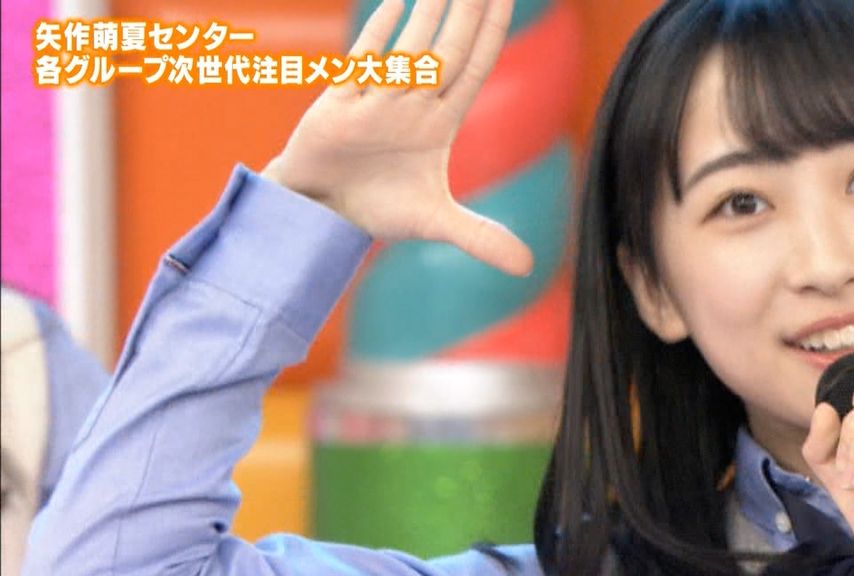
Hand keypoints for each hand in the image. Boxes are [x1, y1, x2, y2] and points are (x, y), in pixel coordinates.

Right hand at [261, 0, 532, 275]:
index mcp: (439, 123)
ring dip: (428, 17)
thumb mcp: (434, 223)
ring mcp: (376, 102)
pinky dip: (378, 39)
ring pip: (409, 52)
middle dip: (468, 13)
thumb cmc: (378, 208)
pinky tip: (396, 4)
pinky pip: (361, 65)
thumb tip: (526, 267)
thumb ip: (479, 238)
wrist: (322, 213)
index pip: (474, 68)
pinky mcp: (338, 108)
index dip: (491, 33)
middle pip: (449, 50)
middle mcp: (412, 105)